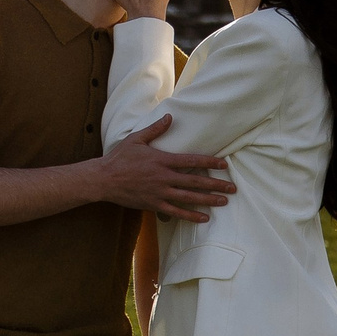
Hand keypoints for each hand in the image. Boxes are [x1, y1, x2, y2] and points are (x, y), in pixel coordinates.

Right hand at [95, 114, 234, 220]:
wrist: (104, 179)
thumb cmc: (119, 158)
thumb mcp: (136, 139)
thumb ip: (155, 129)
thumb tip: (170, 116)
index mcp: (161, 160)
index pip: (191, 161)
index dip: (209, 163)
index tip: (224, 165)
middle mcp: (164, 177)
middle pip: (195, 182)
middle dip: (216, 185)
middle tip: (233, 188)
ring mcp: (160, 193)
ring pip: (189, 198)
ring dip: (208, 200)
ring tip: (224, 201)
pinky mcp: (154, 205)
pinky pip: (176, 212)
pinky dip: (191, 216)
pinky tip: (204, 218)